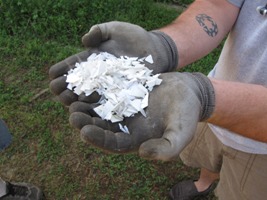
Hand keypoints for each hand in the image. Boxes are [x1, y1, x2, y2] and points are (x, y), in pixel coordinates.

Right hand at [49, 21, 177, 105]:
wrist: (154, 50)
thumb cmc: (134, 37)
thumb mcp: (115, 29)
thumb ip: (100, 32)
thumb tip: (85, 41)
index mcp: (90, 60)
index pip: (70, 67)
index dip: (60, 72)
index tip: (54, 75)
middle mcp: (96, 77)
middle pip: (74, 86)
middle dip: (65, 90)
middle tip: (61, 92)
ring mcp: (107, 88)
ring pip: (86, 99)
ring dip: (77, 102)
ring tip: (73, 103)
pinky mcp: (119, 96)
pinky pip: (105, 104)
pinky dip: (96, 108)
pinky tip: (91, 110)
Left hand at [68, 72, 214, 160]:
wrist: (188, 92)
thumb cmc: (186, 114)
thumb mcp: (182, 133)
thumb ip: (167, 148)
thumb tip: (143, 153)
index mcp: (136, 139)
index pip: (112, 144)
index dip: (98, 139)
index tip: (84, 132)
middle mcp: (126, 126)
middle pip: (101, 127)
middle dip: (86, 122)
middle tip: (73, 114)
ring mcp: (123, 109)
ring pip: (100, 110)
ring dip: (86, 106)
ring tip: (72, 99)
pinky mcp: (124, 93)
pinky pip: (107, 92)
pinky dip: (96, 88)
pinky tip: (86, 81)